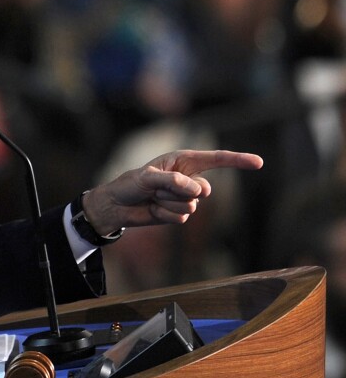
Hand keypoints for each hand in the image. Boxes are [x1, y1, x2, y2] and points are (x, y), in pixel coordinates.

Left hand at [82, 150, 263, 234]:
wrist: (118, 206)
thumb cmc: (131, 184)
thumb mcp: (147, 177)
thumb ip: (172, 181)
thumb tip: (196, 190)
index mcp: (183, 161)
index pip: (216, 159)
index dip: (238, 160)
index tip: (259, 162)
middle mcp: (188, 178)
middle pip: (203, 189)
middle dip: (182, 191)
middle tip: (158, 189)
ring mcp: (184, 197)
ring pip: (191, 206)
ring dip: (168, 203)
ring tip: (153, 198)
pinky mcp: (178, 213)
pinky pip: (181, 217)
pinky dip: (165, 214)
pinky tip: (153, 210)